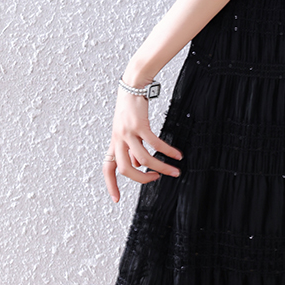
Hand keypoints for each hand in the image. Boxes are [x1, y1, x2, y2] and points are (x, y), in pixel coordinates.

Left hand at [102, 86, 183, 203]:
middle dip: (142, 179)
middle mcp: (118, 139)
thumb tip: (139, 165)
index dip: (111, 184)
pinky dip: (167, 151)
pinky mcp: (140, 125)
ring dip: (160, 168)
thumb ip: (132, 149)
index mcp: (114, 142)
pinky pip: (155, 144)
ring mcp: (128, 132)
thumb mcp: (128, 130)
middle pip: (126, 169)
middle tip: (155, 180)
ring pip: (143, 159)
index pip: (108, 168)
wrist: (132, 85)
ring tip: (174, 171)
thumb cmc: (131, 108)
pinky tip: (176, 154)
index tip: (116, 199)